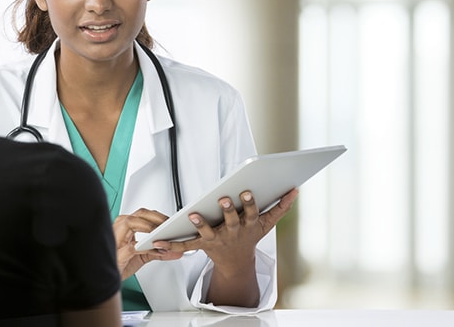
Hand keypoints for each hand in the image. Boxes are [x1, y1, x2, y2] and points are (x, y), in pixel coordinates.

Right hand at [113, 208, 182, 279]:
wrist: (107, 278)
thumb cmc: (120, 264)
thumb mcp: (142, 257)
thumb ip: (158, 252)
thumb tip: (176, 251)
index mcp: (125, 227)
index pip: (143, 214)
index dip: (158, 216)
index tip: (171, 221)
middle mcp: (119, 229)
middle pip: (139, 214)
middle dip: (156, 217)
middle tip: (169, 225)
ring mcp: (116, 240)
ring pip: (130, 222)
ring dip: (149, 227)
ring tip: (162, 235)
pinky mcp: (117, 254)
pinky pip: (132, 247)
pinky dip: (146, 248)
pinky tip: (156, 251)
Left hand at [156, 188, 298, 265]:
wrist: (236, 262)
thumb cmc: (250, 235)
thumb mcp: (266, 224)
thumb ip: (280, 207)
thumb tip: (294, 190)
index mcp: (248, 225)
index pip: (250, 213)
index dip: (249, 203)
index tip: (246, 192)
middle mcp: (232, 232)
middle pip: (230, 220)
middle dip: (227, 210)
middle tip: (223, 198)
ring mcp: (217, 239)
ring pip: (208, 231)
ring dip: (201, 223)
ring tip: (193, 214)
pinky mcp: (202, 245)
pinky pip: (186, 244)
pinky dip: (172, 242)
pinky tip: (159, 240)